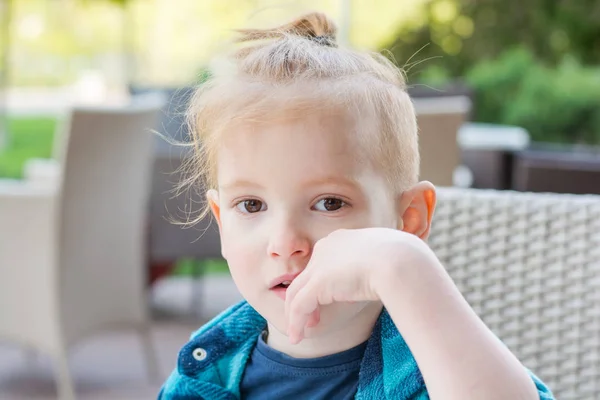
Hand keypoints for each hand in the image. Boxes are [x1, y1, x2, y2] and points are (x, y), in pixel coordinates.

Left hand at [284, 227, 428, 343]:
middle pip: (305, 277)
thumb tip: (382, 280)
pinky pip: (299, 306)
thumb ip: (377, 267)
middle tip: (312, 320)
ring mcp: (320, 264)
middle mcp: (327, 247)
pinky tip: (298, 337)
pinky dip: (296, 323)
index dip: (321, 284)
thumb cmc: (404, 260)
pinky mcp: (318, 282)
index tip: (328, 301)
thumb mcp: (387, 259)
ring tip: (300, 333)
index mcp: (343, 240)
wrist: (403, 261)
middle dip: (305, 300)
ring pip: (297, 293)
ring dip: (295, 316)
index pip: (322, 263)